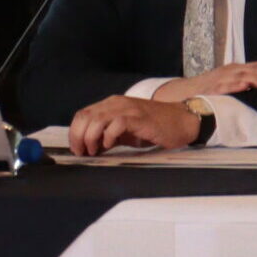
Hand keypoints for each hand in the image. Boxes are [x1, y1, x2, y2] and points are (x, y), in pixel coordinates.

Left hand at [66, 95, 201, 156]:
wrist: (181, 121)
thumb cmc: (154, 127)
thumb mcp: (126, 131)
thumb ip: (108, 136)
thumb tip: (90, 148)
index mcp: (110, 105)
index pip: (83, 114)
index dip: (75, 132)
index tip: (76, 149)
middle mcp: (116, 103)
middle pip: (85, 116)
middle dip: (79, 136)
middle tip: (83, 153)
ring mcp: (127, 109)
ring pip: (97, 119)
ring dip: (91, 137)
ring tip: (95, 151)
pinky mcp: (139, 118)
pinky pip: (117, 124)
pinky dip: (109, 136)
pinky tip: (110, 145)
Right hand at [155, 61, 256, 103]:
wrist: (185, 92)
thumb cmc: (212, 90)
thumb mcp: (234, 82)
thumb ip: (250, 83)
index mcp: (241, 68)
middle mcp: (234, 69)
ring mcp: (223, 77)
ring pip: (247, 75)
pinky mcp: (213, 87)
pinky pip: (226, 85)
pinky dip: (236, 84)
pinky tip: (246, 86)